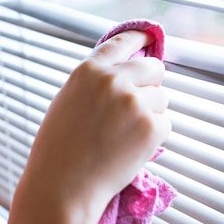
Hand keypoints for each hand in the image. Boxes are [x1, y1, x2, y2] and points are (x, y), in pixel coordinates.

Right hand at [0, 30, 170, 223]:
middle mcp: (114, 80)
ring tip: (124, 135)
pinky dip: (154, 137)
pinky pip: (165, 124)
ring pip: (162, 98)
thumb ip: (95, 84)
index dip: (141, 38)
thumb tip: (125, 75)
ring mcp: (135, 102)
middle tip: (140, 105)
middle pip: (154, 68)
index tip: (151, 38)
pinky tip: (130, 149)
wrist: (62, 185)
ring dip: (151, 112)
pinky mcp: (151, 127)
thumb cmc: (58, 150)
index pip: (123, 42)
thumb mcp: (68, 102)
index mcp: (89, 70)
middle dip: (151, 83)